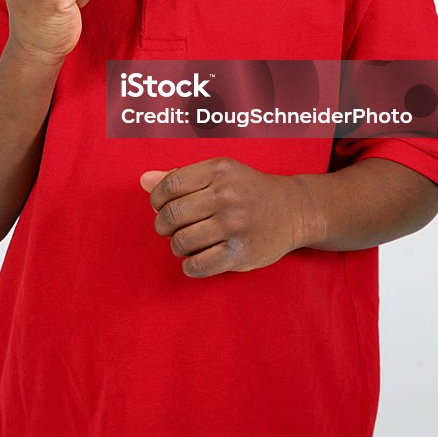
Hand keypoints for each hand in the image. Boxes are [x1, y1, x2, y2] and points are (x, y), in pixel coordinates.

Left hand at [140, 158, 314, 277]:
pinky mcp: (241, 252)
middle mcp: (227, 195)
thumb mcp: (219, 173)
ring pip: (181, 242)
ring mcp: (235, 225)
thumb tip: (144, 180)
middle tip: (169, 229)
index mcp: (219, 170)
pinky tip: (195, 258)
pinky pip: (198, 265)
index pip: (170, 184)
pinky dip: (189, 265)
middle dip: (163, 226)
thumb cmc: (248, 190)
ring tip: (185, 242)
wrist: (293, 210)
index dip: (156, 198)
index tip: (160, 206)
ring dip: (176, 246)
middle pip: (172, 214)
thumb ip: (181, 176)